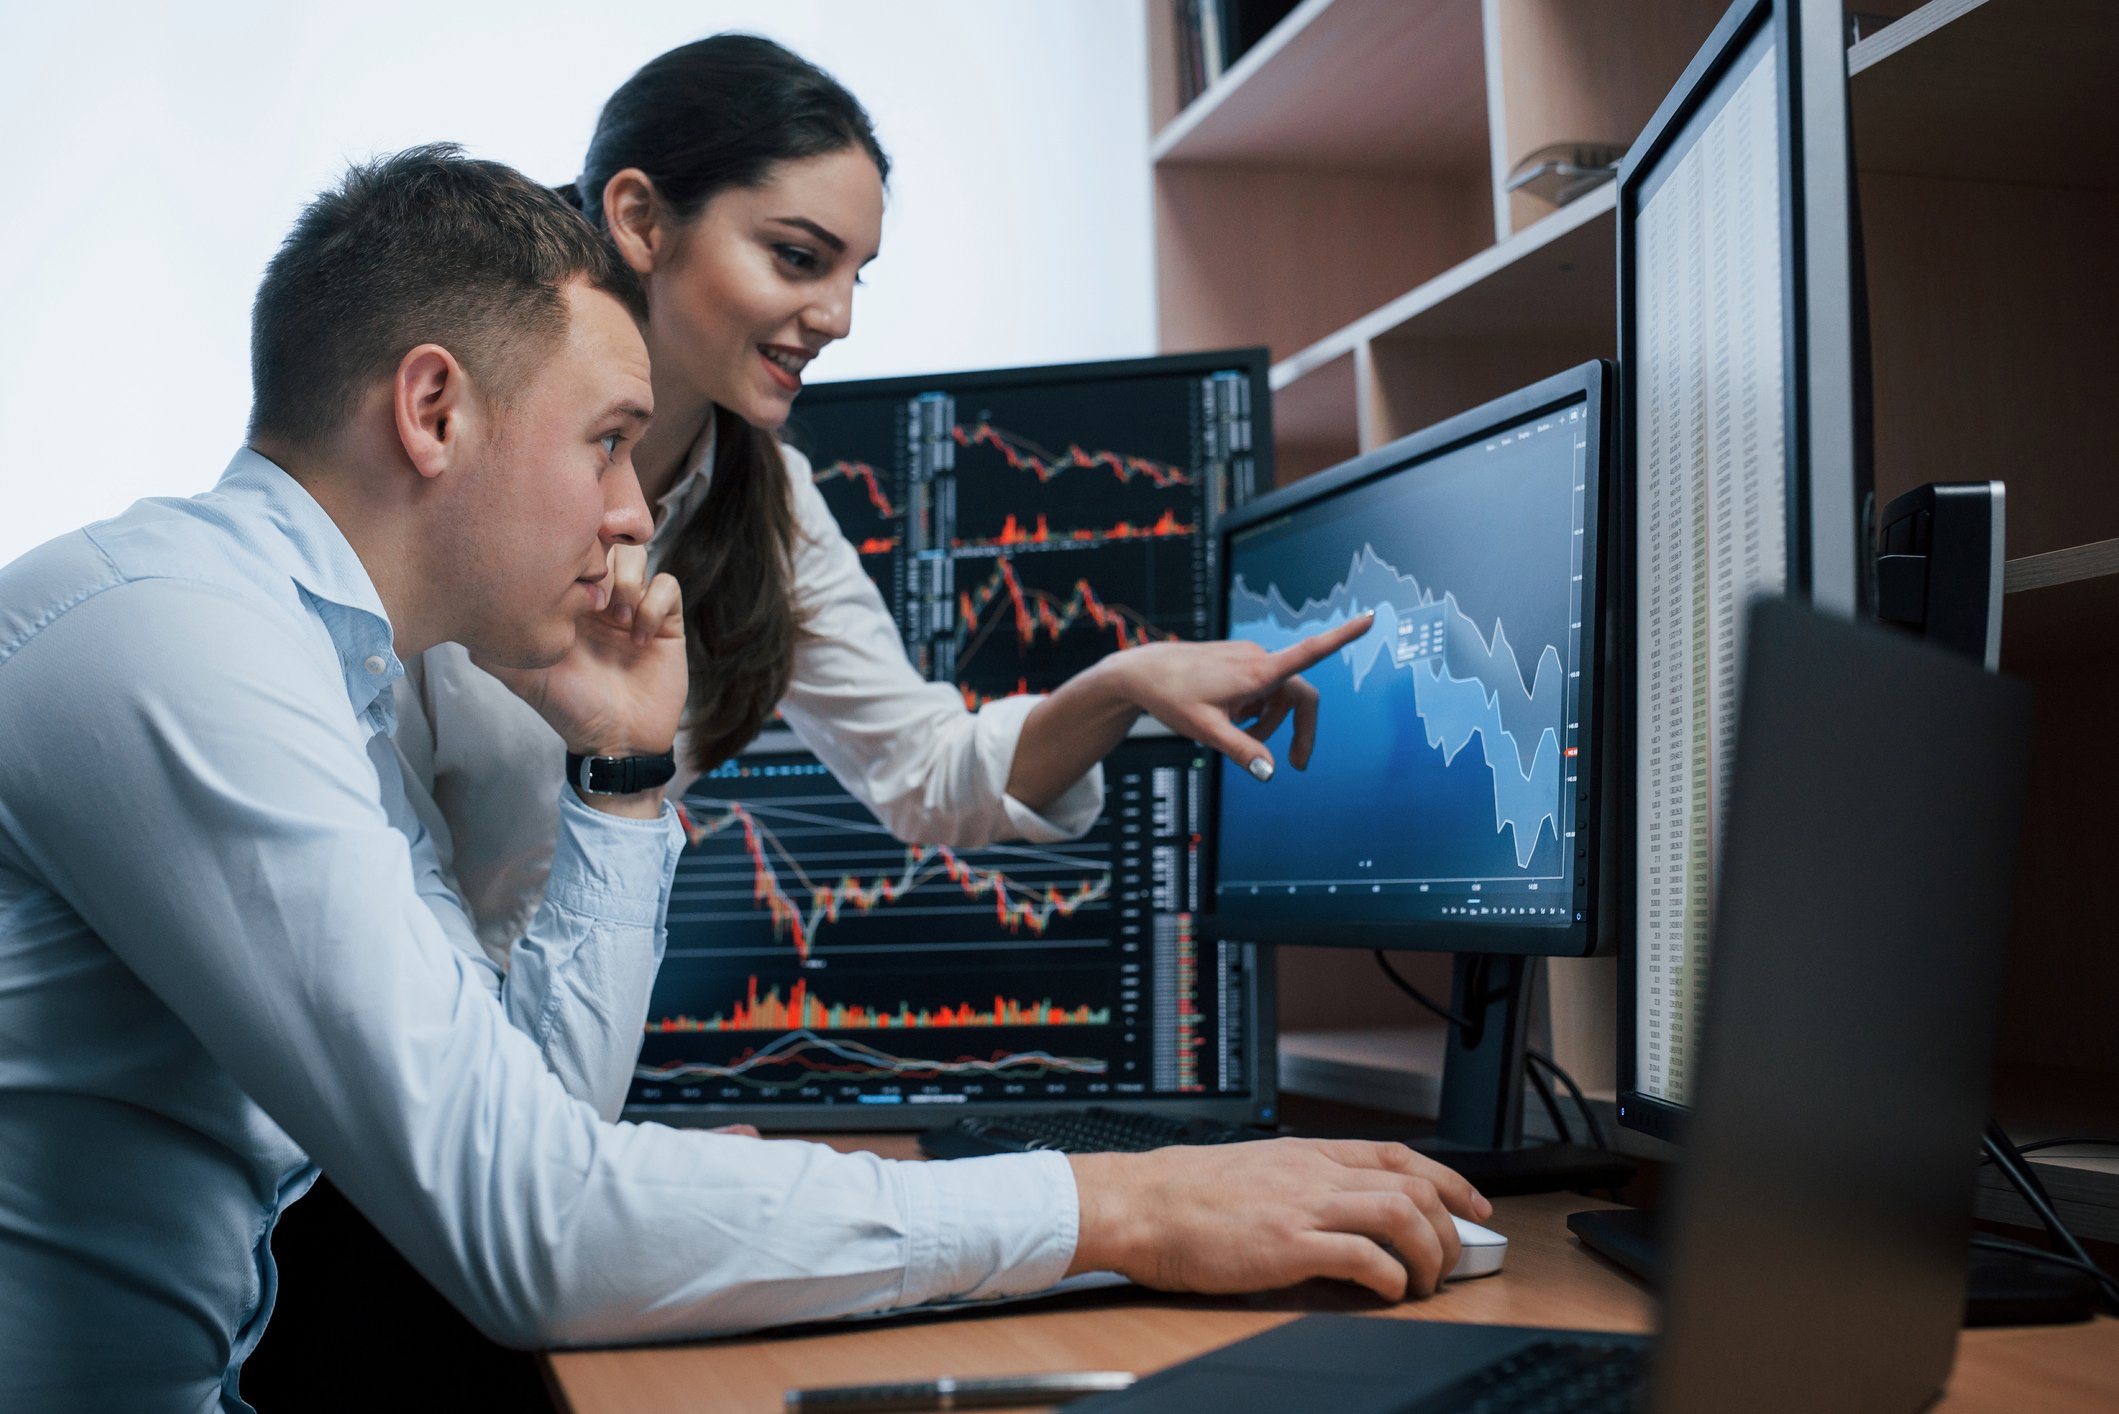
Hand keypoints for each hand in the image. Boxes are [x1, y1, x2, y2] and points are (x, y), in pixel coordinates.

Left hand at [476, 543, 686, 761]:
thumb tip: (460, 622)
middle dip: (600, 563)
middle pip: (605, 543)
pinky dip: (653, 605)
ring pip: (638, 557)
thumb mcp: (522, 675)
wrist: (616, 740)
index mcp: (569, 602)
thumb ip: (492, 649)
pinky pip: (668, 587)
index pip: (570, 551)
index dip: (569, 555)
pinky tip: (639, 635)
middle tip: (592, 597)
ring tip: (616, 618)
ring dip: (627, 582)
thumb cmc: (569, 708)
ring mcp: (634, 607)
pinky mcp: (665, 621)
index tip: (563, 583)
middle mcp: (600, 598)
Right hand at [1067, 1138, 1489, 1300]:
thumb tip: (1330, 1207)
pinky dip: (1389, 1276)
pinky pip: (1362, 1256)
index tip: (1472, 1202)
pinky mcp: (1287, 1244)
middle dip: (1449, 1224)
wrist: (1139, 1204)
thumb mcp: (1253, 1170)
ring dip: (1428, 1251)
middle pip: (1410, 1184)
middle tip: (1454, 1258)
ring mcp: (1302, 1205)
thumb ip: (1296, 1181)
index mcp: (1306, 1152)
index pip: (1396, 1154)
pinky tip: (1388, 1291)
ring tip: (1427, 1281)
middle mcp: (1312, 1172)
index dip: (1446, 1178)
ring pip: (1399, 1214)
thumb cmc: (1182, 1195)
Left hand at [1098, 612, 1375, 780]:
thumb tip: (1271, 773)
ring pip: (1279, 696)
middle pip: (1300, 695)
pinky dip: (1256, 711)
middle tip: (1296, 764)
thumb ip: (1242, 751)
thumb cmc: (1172, 697)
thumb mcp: (1206, 731)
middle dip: (1299, 728)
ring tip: (1235, 734)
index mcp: (1257, 671)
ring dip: (1269, 722)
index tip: (1370, 619)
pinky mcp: (1240, 663)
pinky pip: (1262, 691)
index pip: (1309, 653)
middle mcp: (1259, 660)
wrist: (1143, 672)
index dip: (1343, 637)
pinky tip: (1229, 718)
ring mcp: (1249, 659)